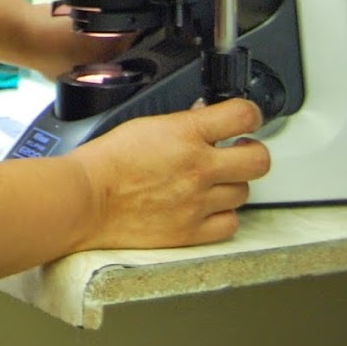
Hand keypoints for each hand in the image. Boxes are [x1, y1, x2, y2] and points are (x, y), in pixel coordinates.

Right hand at [68, 98, 270, 251]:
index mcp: (186, 134)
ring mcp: (199, 202)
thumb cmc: (107, 161)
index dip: (250, 113)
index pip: (242, 115)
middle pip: (259, 160)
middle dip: (252, 152)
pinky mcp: (192, 232)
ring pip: (244, 193)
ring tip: (213, 181)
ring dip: (232, 184)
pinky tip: (208, 207)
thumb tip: (204, 120)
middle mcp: (199, 168)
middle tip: (240, 151)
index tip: (248, 118)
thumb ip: (182, 124)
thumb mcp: (145, 124)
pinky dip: (223, 215)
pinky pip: (229, 224)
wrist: (88, 199)